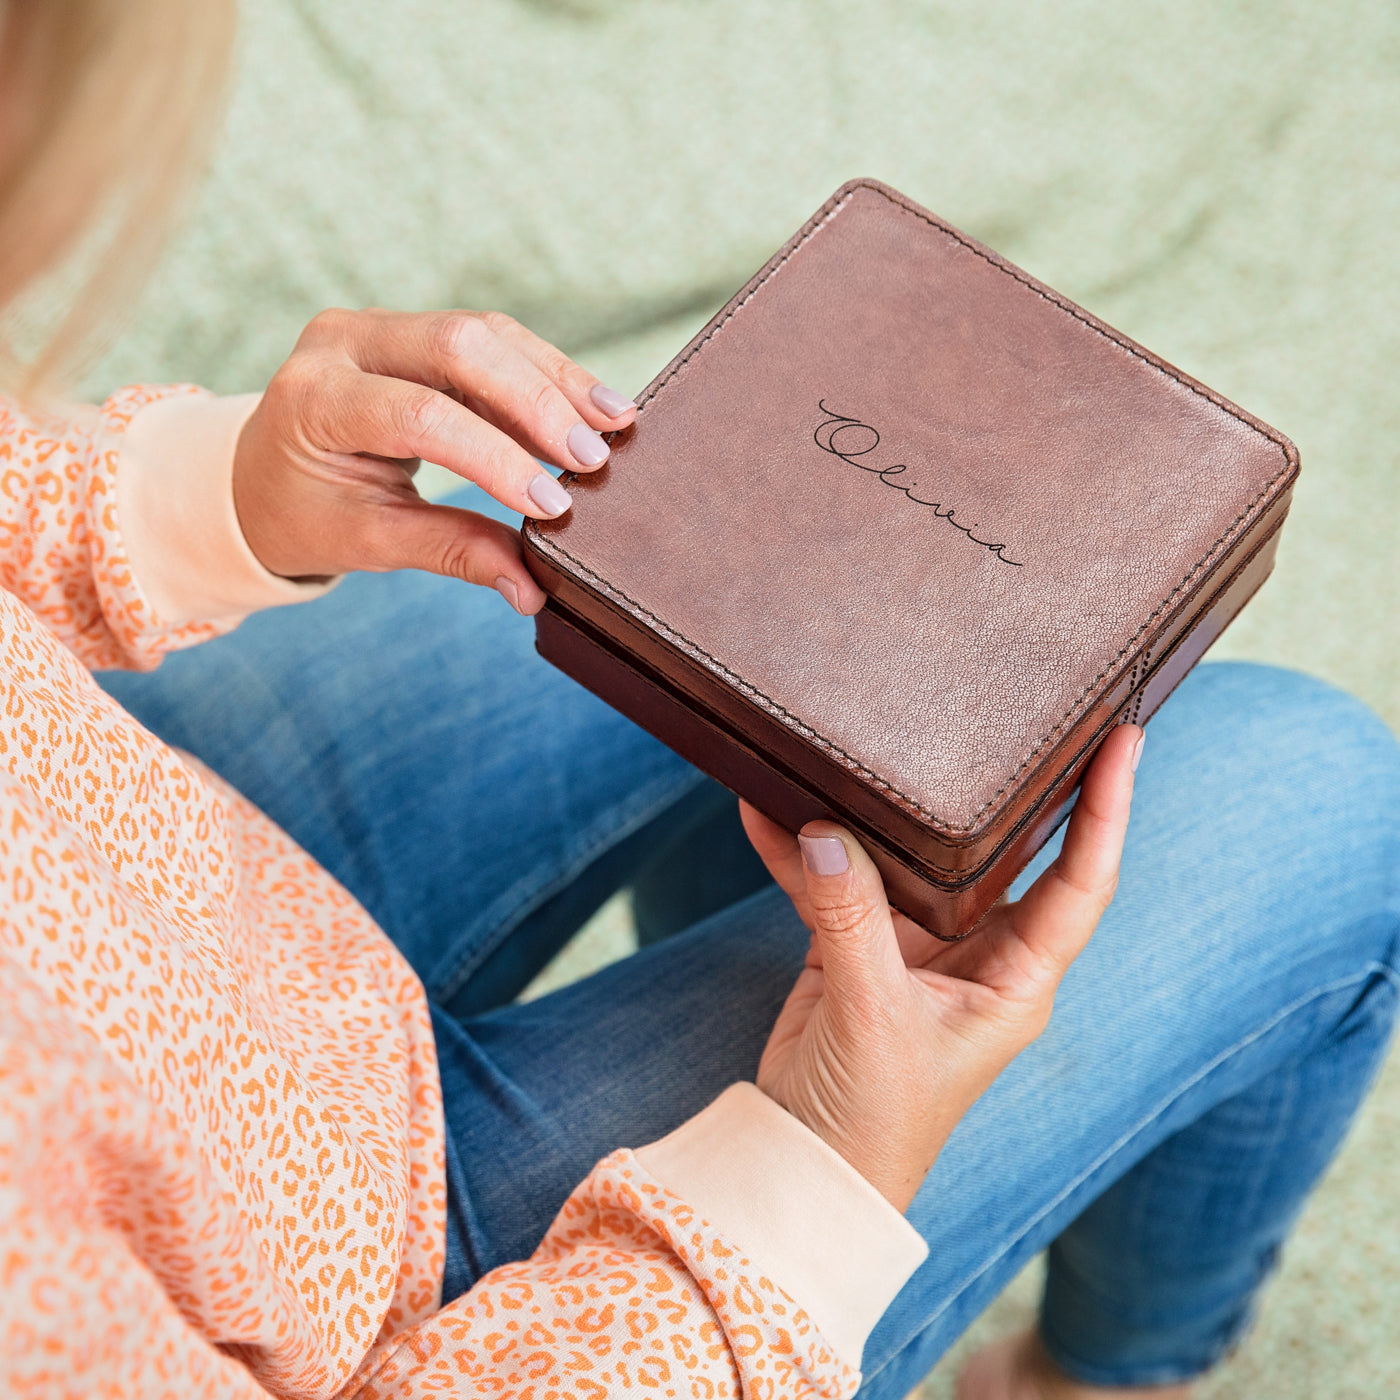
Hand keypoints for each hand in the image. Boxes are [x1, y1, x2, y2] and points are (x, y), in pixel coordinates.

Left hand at [232, 308, 638, 612]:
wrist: (260, 475)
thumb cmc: (307, 514)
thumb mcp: (368, 541)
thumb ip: (451, 551)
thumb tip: (530, 589)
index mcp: (313, 399)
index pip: (419, 414)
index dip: (495, 457)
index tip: (553, 505)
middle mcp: (343, 342)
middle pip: (458, 347)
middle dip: (537, 402)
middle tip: (594, 458)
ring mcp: (379, 327)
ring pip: (485, 333)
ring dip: (555, 380)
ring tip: (615, 422)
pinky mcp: (414, 331)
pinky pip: (491, 340)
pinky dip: (544, 373)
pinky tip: (591, 405)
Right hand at [746, 723, 1143, 1211]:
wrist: (806, 1165)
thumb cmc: (874, 1115)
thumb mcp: (875, 1016)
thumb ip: (850, 919)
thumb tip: (824, 833)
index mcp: (1017, 978)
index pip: (1080, 881)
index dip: (1106, 811)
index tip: (1125, 739)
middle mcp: (976, 954)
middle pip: (996, 851)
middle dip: (994, 786)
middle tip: (1005, 709)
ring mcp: (914, 949)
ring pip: (901, 860)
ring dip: (865, 818)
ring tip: (842, 752)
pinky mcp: (854, 948)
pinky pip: (832, 884)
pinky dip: (799, 854)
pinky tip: (765, 813)